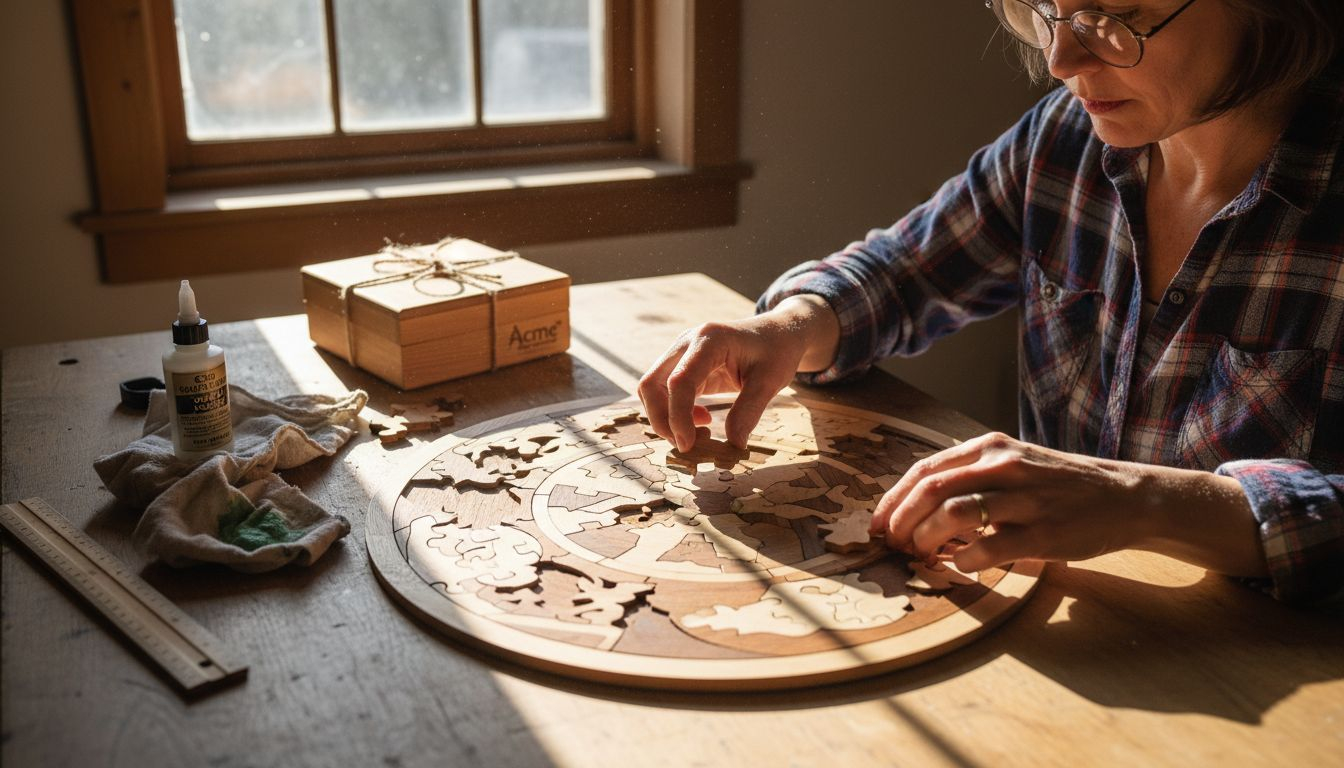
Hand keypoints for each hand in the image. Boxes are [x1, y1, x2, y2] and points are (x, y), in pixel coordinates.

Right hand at [638, 295, 838, 451]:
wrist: (776, 334)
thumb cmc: (777, 352)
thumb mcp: (771, 381)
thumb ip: (750, 411)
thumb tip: (733, 445)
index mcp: (710, 340)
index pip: (679, 381)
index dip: (678, 417)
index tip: (689, 445)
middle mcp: (687, 342)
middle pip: (651, 384)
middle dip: (662, 420)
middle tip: (689, 444)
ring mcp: (681, 352)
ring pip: (651, 389)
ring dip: (666, 418)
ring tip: (701, 430)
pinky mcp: (682, 364)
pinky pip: (664, 391)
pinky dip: (675, 412)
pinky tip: (703, 419)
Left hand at [868, 432, 1266, 576]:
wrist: (1127, 496)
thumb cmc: (1062, 485)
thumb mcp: (1014, 464)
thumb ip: (971, 478)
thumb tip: (919, 509)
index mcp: (991, 449)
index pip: (925, 470)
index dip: (893, 499)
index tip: (878, 524)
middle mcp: (1005, 466)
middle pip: (931, 489)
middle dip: (901, 520)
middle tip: (891, 544)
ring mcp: (1025, 498)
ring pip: (955, 513)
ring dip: (926, 539)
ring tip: (919, 555)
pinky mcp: (1045, 531)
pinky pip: (990, 547)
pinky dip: (965, 560)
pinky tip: (960, 567)